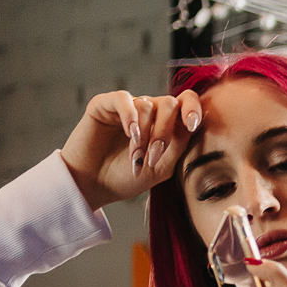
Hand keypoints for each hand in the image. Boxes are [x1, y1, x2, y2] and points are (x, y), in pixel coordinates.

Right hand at [59, 90, 203, 212]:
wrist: (92, 187)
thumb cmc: (126, 178)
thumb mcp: (161, 168)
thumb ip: (179, 145)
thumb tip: (194, 123)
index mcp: (165, 123)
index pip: (186, 102)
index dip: (194, 108)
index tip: (193, 125)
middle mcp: (148, 111)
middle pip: (169, 103)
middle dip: (164, 132)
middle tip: (154, 156)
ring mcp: (127, 107)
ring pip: (147, 105)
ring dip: (144, 135)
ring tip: (134, 157)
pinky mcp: (104, 105)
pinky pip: (123, 98)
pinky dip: (130, 115)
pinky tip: (130, 133)